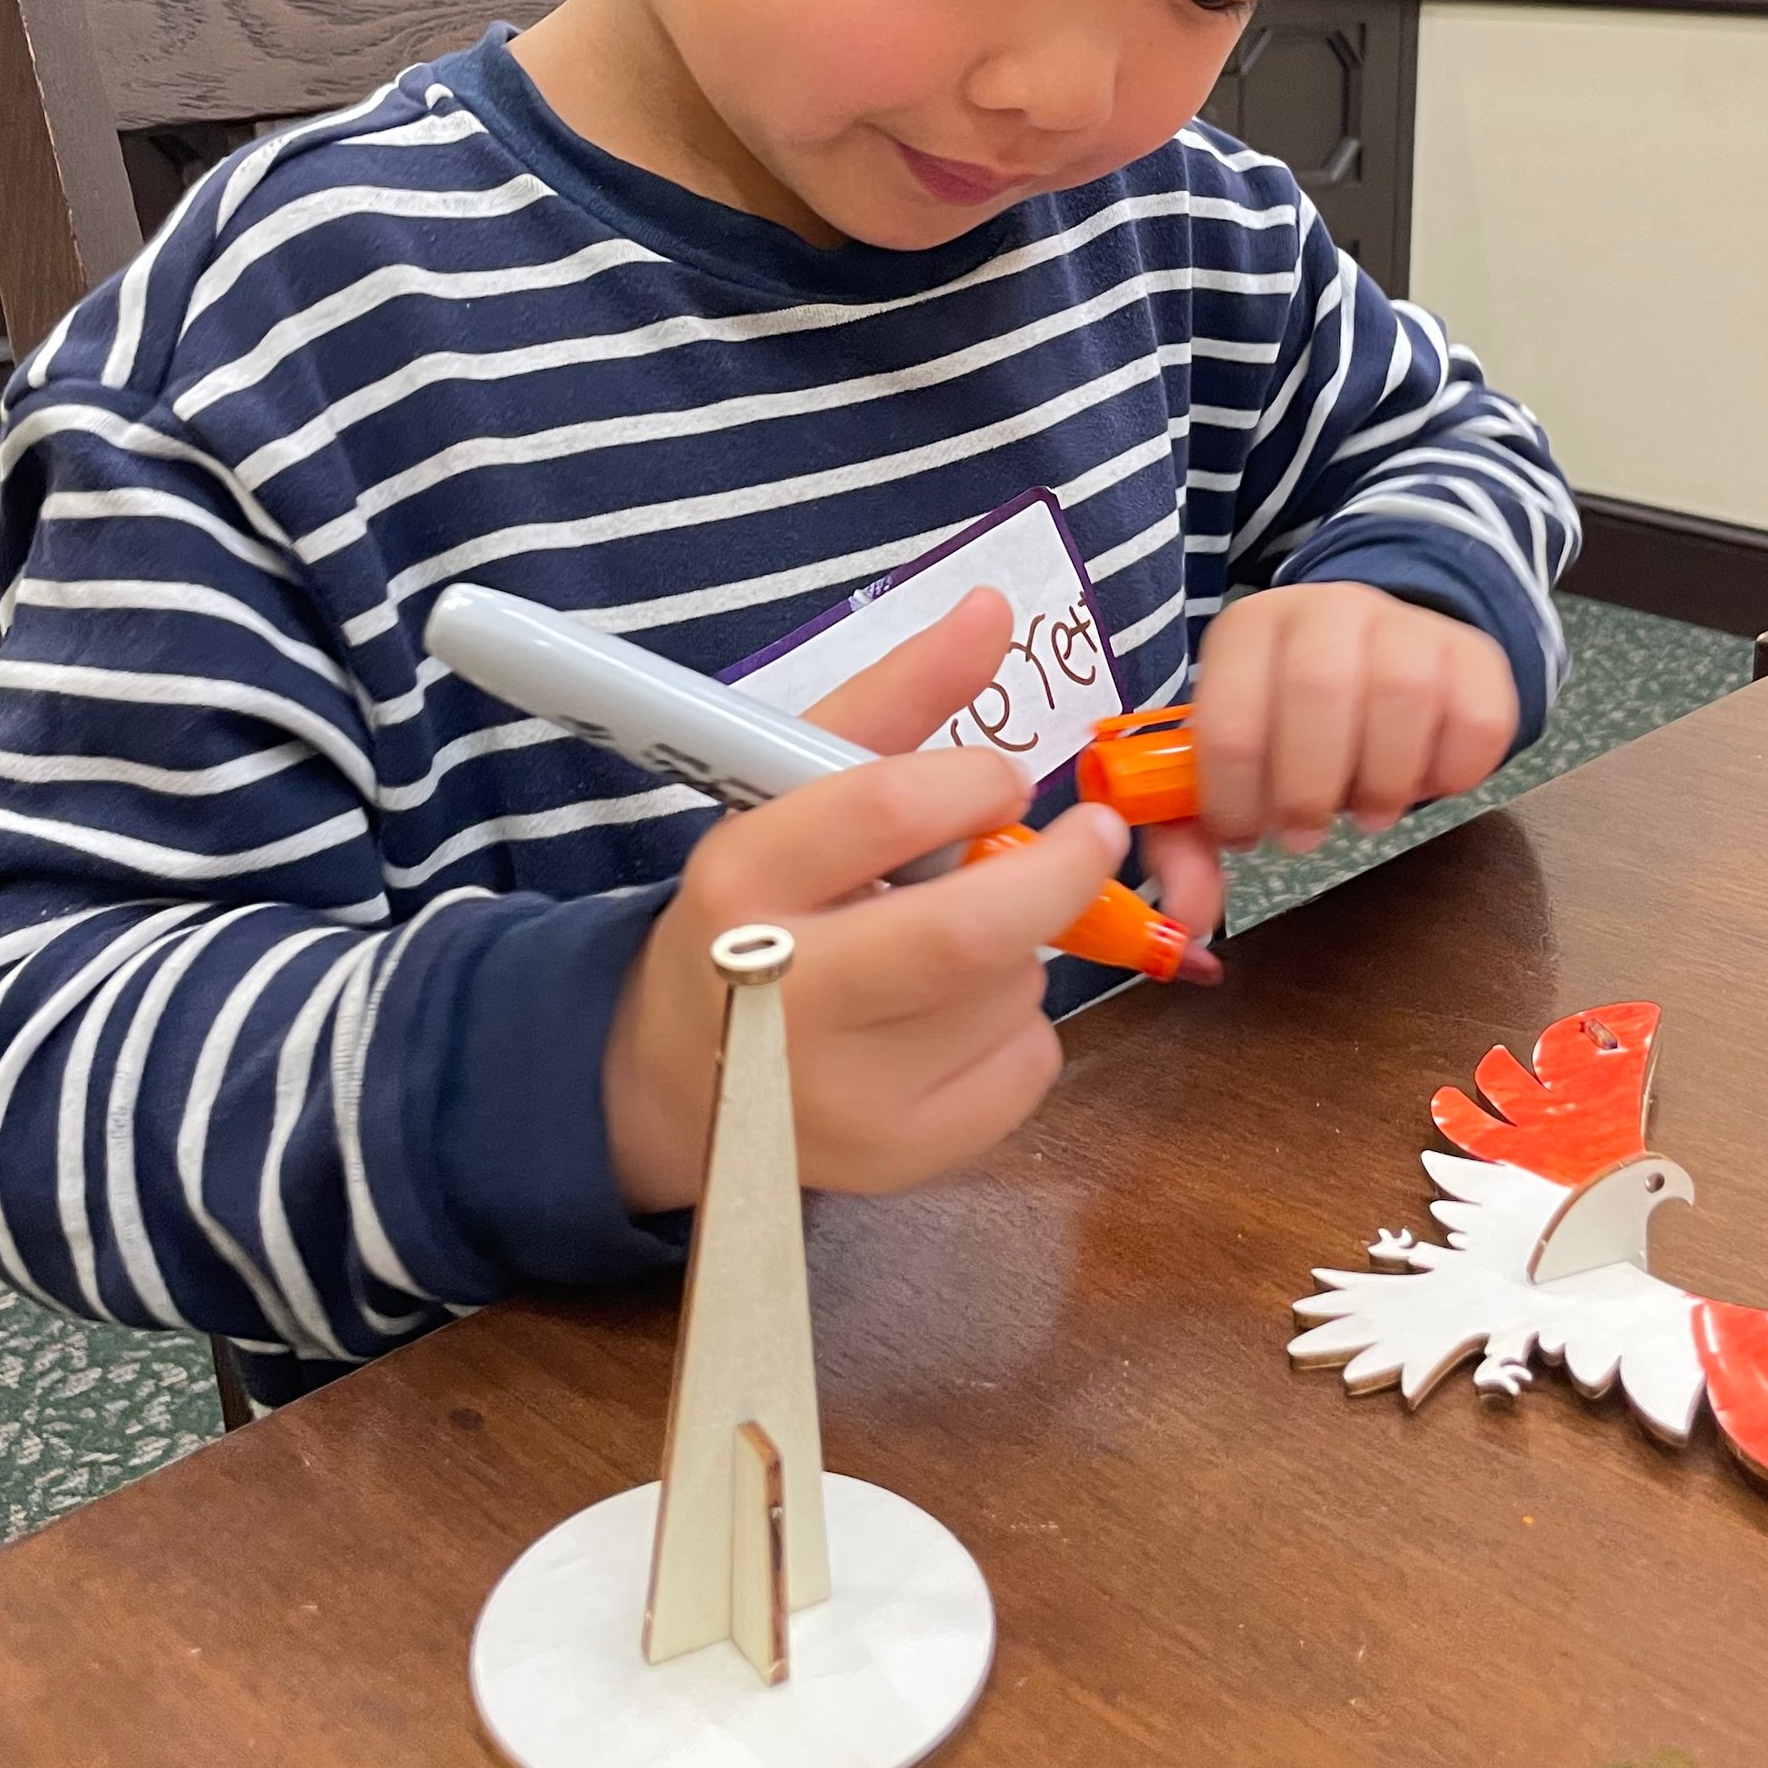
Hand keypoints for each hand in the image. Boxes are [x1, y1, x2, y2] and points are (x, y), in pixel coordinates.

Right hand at [601, 589, 1134, 1212]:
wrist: (675, 1077)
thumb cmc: (757, 905)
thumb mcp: (791, 790)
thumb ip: (897, 696)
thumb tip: (992, 607)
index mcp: (741, 882)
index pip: (882, 807)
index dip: (973, 780)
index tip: (1005, 779)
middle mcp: (777, 998)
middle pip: (968, 932)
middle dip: (1060, 870)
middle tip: (1093, 835)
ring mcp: (838, 1097)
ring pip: (1008, 994)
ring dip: (1024, 949)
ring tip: (957, 942)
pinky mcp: (894, 1161)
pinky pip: (1026, 1071)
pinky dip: (1024, 1026)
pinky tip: (958, 1015)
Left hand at [1145, 584, 1519, 899]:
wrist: (1374, 654)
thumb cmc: (1286, 723)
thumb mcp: (1229, 765)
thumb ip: (1193, 840)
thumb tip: (1191, 918)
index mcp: (1249, 630)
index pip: (1230, 718)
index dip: (1234, 799)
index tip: (1245, 835)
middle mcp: (1326, 609)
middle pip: (1319, 687)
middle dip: (1307, 787)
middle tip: (1304, 835)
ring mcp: (1406, 624)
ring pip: (1403, 692)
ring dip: (1384, 779)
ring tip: (1368, 812)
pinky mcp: (1472, 655)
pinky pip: (1477, 716)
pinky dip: (1453, 772)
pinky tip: (1425, 782)